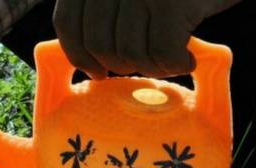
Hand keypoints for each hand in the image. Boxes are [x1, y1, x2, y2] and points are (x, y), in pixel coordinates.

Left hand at [53, 0, 241, 78]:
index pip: (67, 22)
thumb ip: (99, 15)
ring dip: (152, 67)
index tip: (97, 74)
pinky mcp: (169, 3)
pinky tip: (187, 60)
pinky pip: (162, 53)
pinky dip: (175, 65)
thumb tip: (84, 64)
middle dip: (119, 65)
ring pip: (130, 53)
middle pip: (97, 43)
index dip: (78, 54)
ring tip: (170, 59)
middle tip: (144, 65)